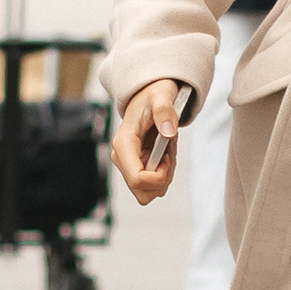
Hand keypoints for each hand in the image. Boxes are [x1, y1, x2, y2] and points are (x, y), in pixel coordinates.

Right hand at [111, 76, 182, 202]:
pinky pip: (153, 184)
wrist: (149, 96)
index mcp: (123, 144)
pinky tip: (165, 153)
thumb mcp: (161, 97)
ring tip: (168, 150)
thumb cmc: (152, 96)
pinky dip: (165, 173)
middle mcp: (122, 158)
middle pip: (142, 193)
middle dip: (163, 179)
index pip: (137, 179)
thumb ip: (164, 112)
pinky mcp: (136, 167)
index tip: (167, 157)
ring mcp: (128, 165)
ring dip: (166, 175)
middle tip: (169, 154)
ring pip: (149, 192)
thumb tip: (169, 134)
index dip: (158, 177)